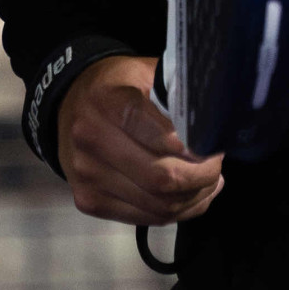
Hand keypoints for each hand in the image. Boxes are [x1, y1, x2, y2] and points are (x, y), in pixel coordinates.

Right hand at [56, 54, 223, 228]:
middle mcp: (91, 140)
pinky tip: (192, 195)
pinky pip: (146, 218)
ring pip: (159, 205)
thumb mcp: (147, 71)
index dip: (197, 148)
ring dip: (195, 197)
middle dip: (202, 177)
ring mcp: (88, 175)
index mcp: (108, 101)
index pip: (162, 136)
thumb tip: (217, 120)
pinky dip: (178, 212)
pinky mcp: (89, 201)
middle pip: (162, 179)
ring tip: (210, 180)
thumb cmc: (118, 87)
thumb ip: (178, 92)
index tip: (215, 145)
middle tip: (217, 164)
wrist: (71, 104)